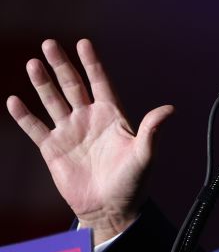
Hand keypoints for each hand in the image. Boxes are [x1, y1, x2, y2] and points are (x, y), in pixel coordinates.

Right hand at [7, 39, 173, 245]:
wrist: (110, 208)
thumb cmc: (132, 182)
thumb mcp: (144, 156)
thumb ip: (152, 131)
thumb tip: (169, 109)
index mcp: (112, 116)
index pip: (100, 83)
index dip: (92, 63)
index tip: (84, 43)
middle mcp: (88, 119)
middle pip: (72, 85)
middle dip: (61, 65)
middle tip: (49, 43)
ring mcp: (69, 132)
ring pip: (52, 101)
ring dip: (42, 83)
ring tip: (33, 63)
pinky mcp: (52, 148)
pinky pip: (35, 128)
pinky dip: (24, 115)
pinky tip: (14, 101)